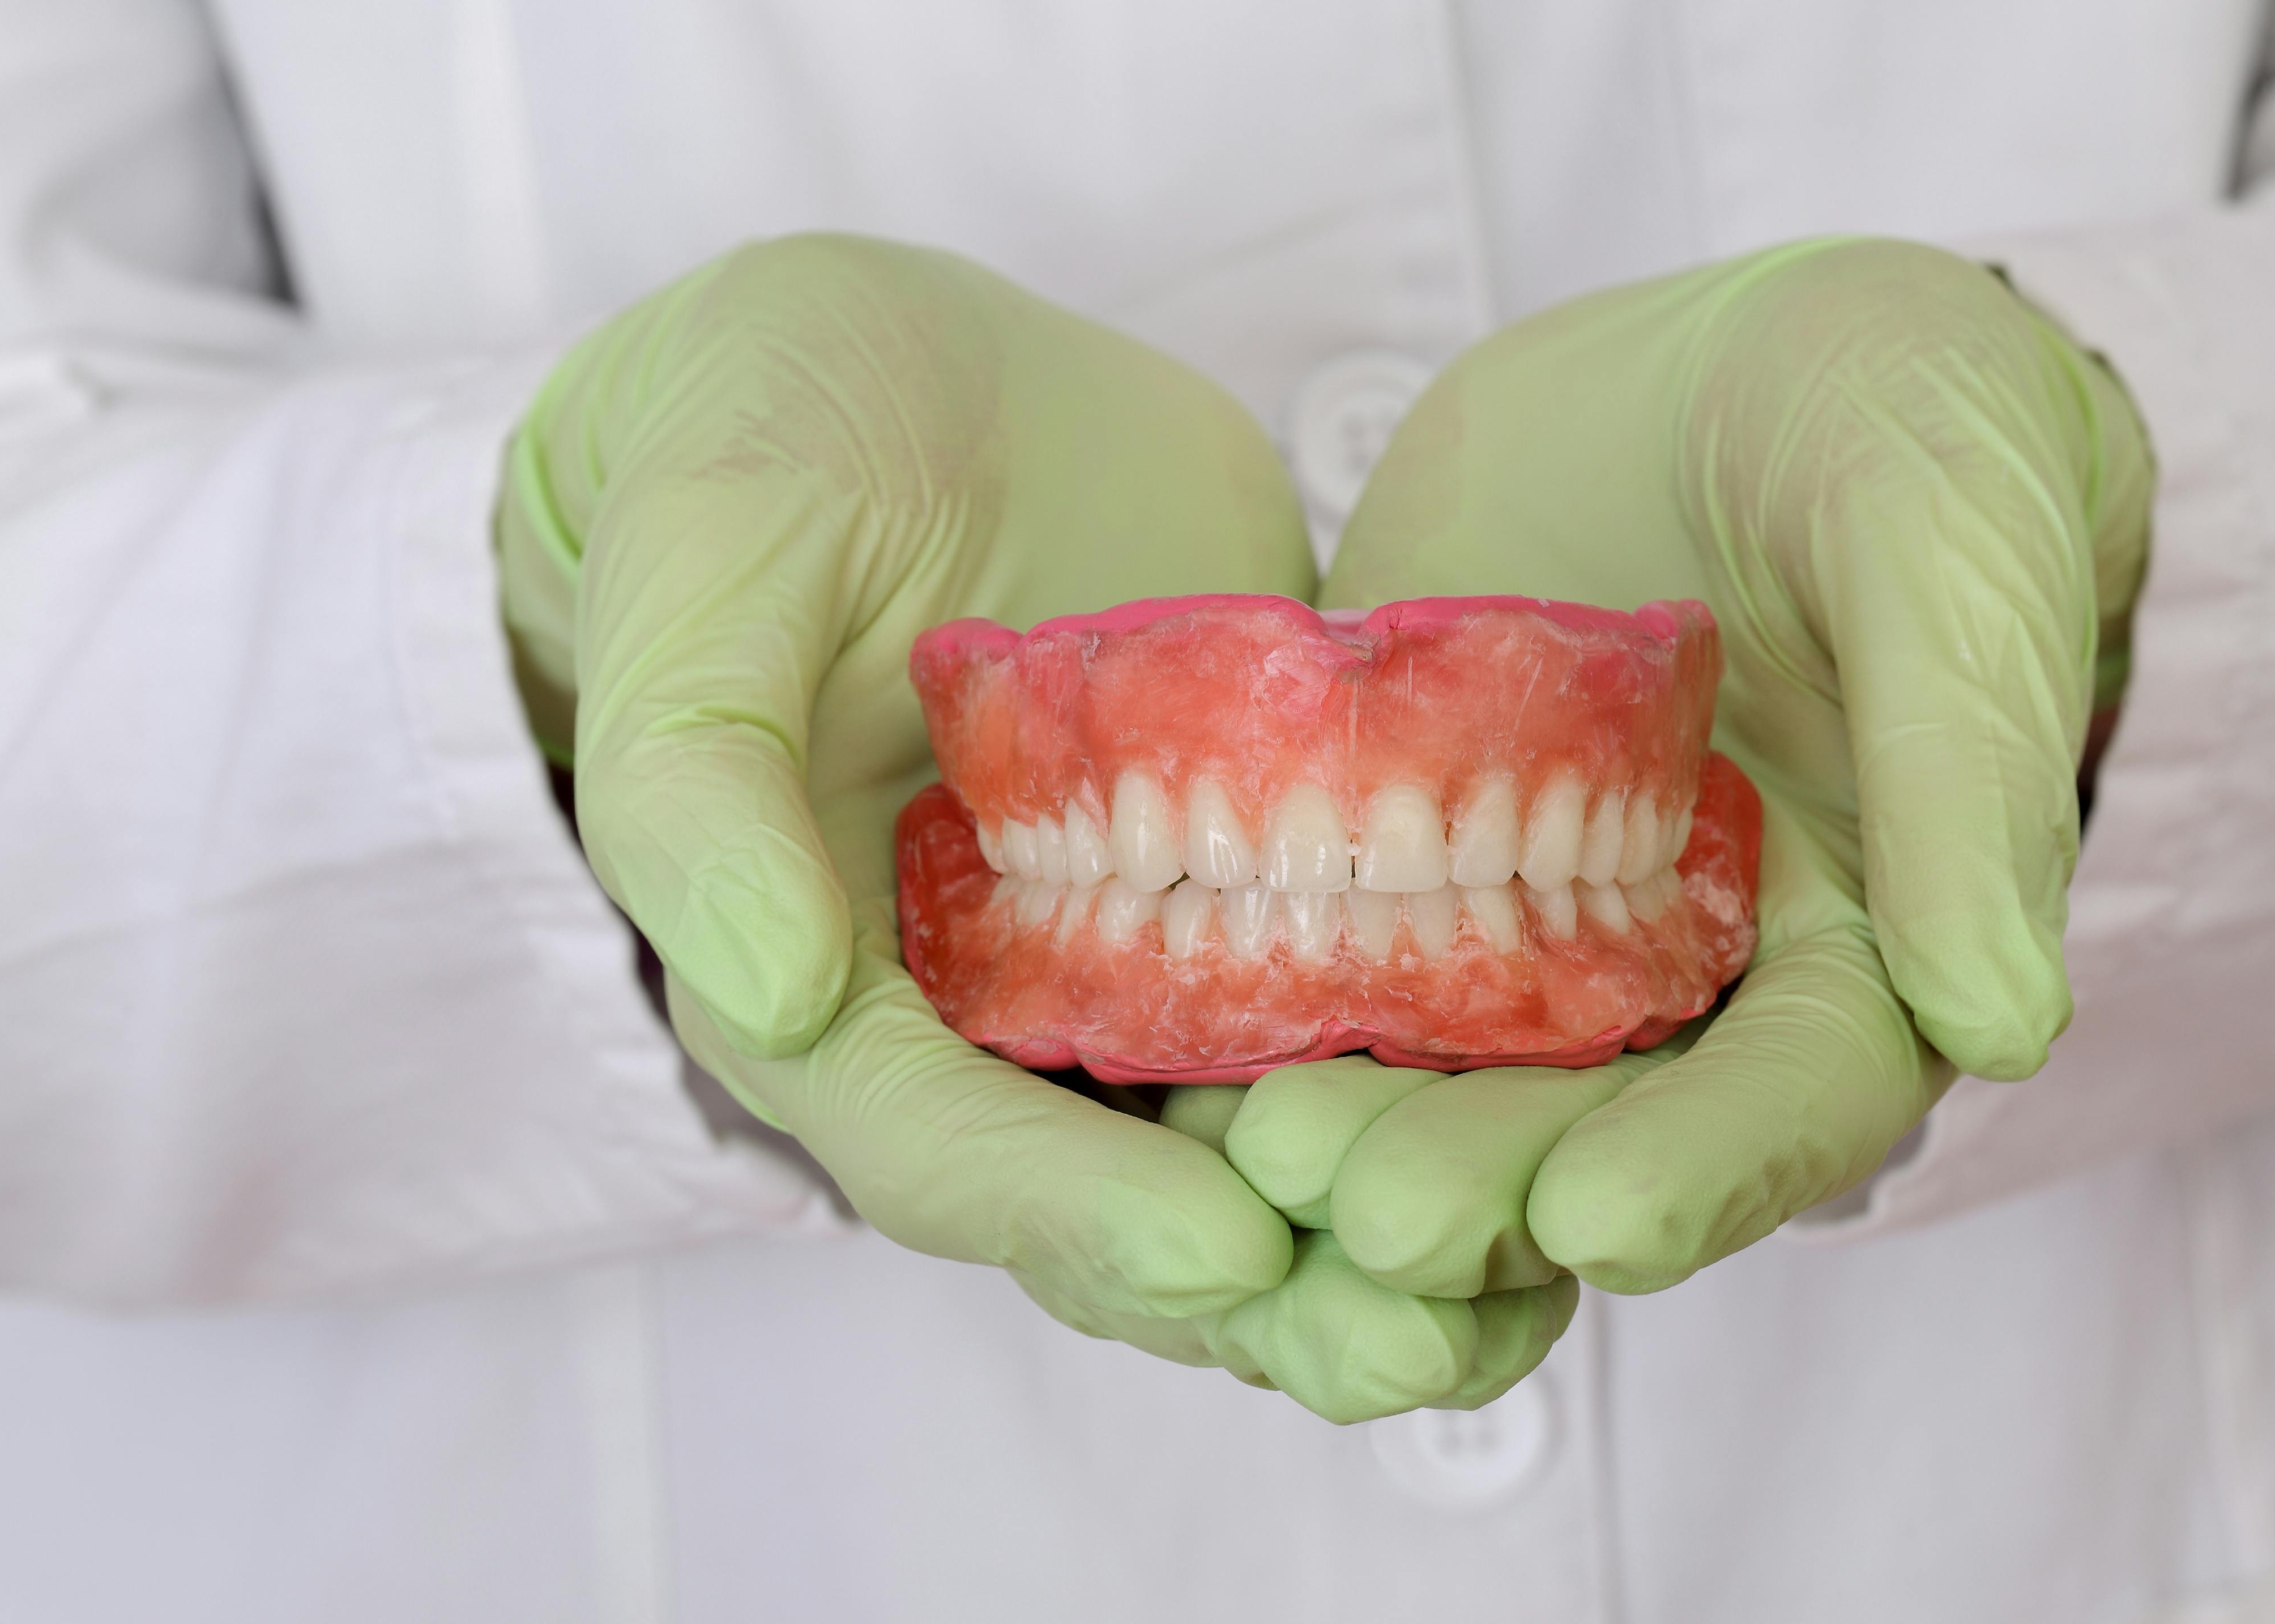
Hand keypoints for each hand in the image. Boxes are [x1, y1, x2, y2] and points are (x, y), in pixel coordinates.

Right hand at [495, 234, 1575, 1422]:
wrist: (908, 373)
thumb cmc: (767, 447)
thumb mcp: (706, 560)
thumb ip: (698, 779)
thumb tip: (760, 991)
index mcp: (826, 983)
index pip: (944, 1147)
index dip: (1078, 1213)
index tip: (1228, 1254)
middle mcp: (983, 1019)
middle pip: (1118, 1208)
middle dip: (1270, 1296)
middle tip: (1424, 1344)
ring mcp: (1129, 968)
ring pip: (1249, 1159)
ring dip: (1379, 1245)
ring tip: (1530, 1305)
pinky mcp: (1253, 897)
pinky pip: (1346, 1031)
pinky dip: (1443, 1102)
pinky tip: (1575, 1137)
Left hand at [1268, 239, 2152, 1296]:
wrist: (1738, 354)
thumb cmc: (1899, 421)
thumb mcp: (1949, 545)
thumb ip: (1969, 772)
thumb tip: (2004, 1022)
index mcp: (1862, 936)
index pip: (1797, 1091)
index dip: (1707, 1166)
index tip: (1597, 1219)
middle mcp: (1686, 964)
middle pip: (1599, 1117)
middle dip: (1489, 1180)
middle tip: (1366, 1221)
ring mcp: (1529, 907)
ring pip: (1449, 1062)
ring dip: (1362, 1122)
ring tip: (1257, 1157)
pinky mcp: (1399, 833)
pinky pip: (1325, 933)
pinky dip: (1255, 994)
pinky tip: (1165, 1039)